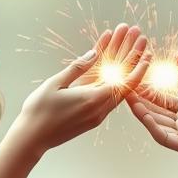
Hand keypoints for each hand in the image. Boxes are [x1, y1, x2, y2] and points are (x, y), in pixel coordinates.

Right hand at [16, 23, 150, 151]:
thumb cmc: (39, 111)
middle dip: (134, 58)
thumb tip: (94, 53)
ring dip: (125, 69)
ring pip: (117, 89)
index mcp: (92, 99)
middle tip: (140, 38)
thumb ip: (77, 68)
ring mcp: (96, 115)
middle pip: (124, 81)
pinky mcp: (91, 118)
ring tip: (131, 48)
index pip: (125, 81)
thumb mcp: (56, 83)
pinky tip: (116, 68)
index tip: (146, 50)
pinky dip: (114, 81)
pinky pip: (108, 96)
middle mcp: (99, 109)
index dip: (138, 64)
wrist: (31, 139)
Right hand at [125, 50, 177, 164]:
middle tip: (121, 86)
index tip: (132, 76)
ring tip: (126, 98)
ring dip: (141, 113)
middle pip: (155, 110)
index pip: (162, 99)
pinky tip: (143, 115)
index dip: (147, 89)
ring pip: (157, 124)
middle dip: (138, 99)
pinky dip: (154, 127)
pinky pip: (168, 138)